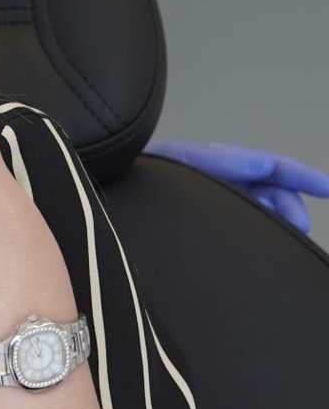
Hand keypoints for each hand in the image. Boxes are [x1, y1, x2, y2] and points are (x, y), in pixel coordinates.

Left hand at [148, 138, 328, 234]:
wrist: (102, 202)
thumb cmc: (131, 182)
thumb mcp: (175, 161)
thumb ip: (218, 161)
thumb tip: (262, 166)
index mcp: (212, 165)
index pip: (267, 166)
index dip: (300, 176)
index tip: (327, 188)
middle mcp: (214, 185)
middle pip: (267, 192)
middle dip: (287, 206)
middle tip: (297, 227)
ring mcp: (206, 210)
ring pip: (255, 213)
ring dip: (271, 221)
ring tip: (276, 236)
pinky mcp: (197, 233)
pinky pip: (235, 231)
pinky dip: (252, 236)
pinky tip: (255, 247)